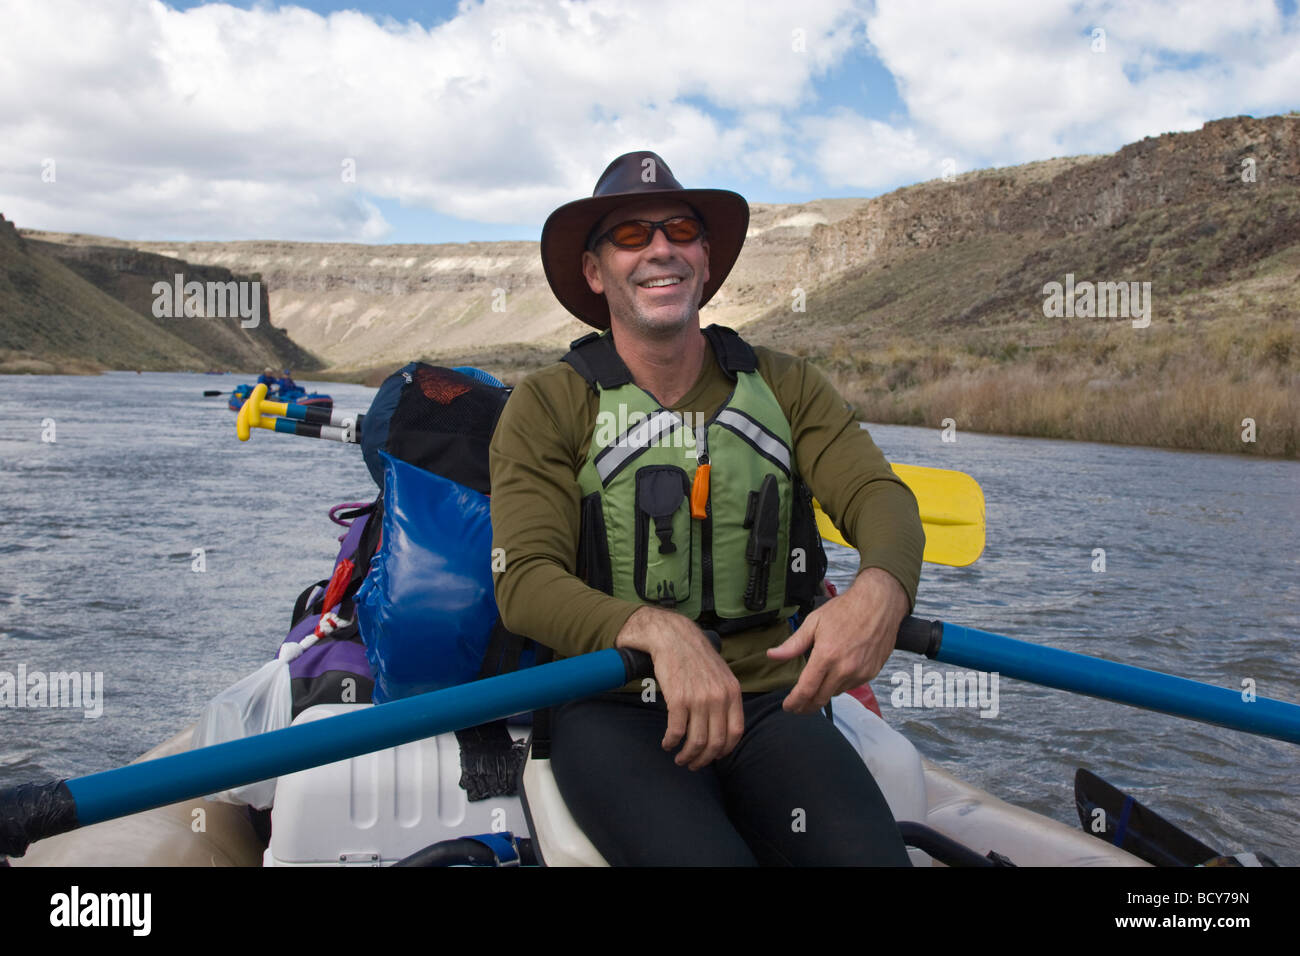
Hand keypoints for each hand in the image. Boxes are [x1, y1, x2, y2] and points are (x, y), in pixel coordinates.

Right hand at [615, 606, 743, 769]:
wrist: (674, 637)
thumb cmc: (696, 656)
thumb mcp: (721, 674)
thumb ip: (726, 698)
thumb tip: (723, 726)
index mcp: (732, 692)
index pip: (736, 732)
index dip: (725, 750)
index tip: (714, 756)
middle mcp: (718, 698)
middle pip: (716, 742)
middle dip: (703, 759)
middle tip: (693, 763)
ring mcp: (699, 699)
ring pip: (696, 742)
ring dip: (687, 756)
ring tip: (679, 758)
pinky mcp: (678, 699)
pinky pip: (676, 732)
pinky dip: (671, 742)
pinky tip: (667, 743)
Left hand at [767, 568, 908, 714]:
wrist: (879, 603)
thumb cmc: (845, 609)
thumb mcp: (814, 622)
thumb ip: (793, 644)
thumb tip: (772, 656)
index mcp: (826, 656)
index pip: (806, 690)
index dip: (795, 702)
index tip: (788, 706)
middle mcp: (844, 668)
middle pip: (821, 699)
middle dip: (806, 706)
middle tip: (797, 706)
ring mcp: (860, 673)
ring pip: (835, 693)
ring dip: (823, 693)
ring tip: (816, 686)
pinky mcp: (871, 673)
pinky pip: (850, 686)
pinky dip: (840, 684)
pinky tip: (836, 674)